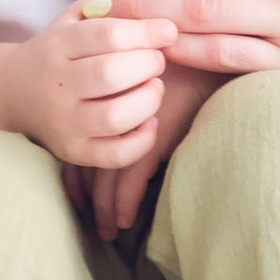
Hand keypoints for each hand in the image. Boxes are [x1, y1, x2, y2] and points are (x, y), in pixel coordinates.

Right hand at [5, 0, 179, 170]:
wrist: (16, 90)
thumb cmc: (60, 50)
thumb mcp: (74, 19)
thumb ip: (111, 12)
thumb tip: (160, 22)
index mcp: (57, 45)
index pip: (107, 35)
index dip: (145, 32)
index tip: (168, 31)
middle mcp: (57, 85)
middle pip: (110, 73)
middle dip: (148, 64)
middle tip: (157, 60)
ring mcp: (63, 122)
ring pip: (114, 117)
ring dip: (148, 100)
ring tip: (154, 88)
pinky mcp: (73, 151)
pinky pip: (114, 155)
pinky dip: (142, 140)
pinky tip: (149, 120)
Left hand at [73, 61, 216, 242]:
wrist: (204, 49)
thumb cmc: (176, 59)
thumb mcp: (144, 73)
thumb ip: (128, 89)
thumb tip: (114, 120)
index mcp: (103, 95)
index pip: (83, 137)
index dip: (76, 168)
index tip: (76, 189)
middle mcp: (111, 112)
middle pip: (88, 160)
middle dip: (84, 190)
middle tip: (83, 211)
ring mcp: (130, 127)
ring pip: (107, 177)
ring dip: (104, 206)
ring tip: (105, 229)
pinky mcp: (151, 139)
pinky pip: (132, 180)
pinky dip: (126, 203)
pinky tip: (124, 222)